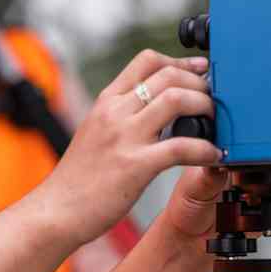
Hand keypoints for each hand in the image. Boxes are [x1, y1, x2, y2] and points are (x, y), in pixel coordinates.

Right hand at [27, 50, 217, 246]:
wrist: (56, 210)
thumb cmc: (78, 179)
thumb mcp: (95, 132)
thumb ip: (121, 117)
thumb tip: (153, 109)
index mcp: (106, 102)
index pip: (147, 61)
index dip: (180, 62)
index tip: (200, 72)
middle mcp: (115, 112)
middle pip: (168, 76)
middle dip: (199, 84)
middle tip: (213, 101)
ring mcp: (125, 137)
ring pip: (177, 100)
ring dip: (205, 108)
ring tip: (215, 124)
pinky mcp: (136, 166)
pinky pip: (181, 147)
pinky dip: (205, 149)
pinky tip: (213, 156)